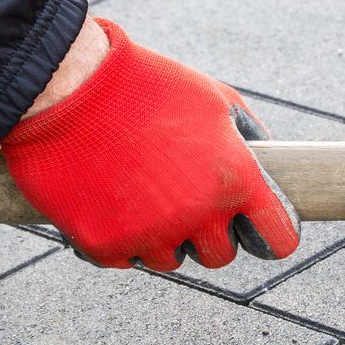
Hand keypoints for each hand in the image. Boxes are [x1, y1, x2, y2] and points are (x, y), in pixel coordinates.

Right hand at [0, 18, 299, 270]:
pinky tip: (107, 199)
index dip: (269, 234)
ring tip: (139, 191)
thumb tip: (268, 159)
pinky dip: (118, 237)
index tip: (254, 227)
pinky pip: (124, 259)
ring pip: (170, 260)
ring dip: (161, 236)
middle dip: (207, 234)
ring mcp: (149, 235)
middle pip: (219, 256)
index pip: (277, 240)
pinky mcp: (103, 245)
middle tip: (182, 199)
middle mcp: (197, 215)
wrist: (67, 84)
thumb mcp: (214, 98)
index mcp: (235, 180)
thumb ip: (248, 136)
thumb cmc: (147, 85)